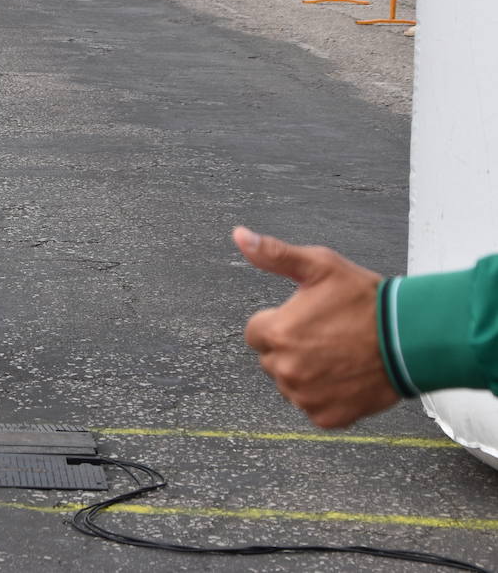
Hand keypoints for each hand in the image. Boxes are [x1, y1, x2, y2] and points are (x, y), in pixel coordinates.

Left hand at [237, 227, 399, 427]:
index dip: (279, 323)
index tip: (306, 318)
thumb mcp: (319, 266)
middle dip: (291, 348)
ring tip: (338, 354)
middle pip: (272, 360)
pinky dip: (326, 395)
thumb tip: (239, 235)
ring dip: (306, 373)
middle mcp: (285, 370)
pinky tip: (346, 377)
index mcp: (276, 334)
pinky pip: (313, 406)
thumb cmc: (365, 299)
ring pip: (291, 384)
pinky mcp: (327, 417)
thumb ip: (273, 254)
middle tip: (326, 335)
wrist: (413, 337)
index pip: (256, 333)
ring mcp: (305, 397)